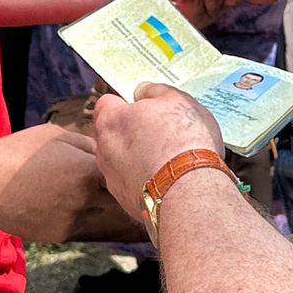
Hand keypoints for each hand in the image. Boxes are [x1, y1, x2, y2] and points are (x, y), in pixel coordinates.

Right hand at [0, 124, 141, 242]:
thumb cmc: (15, 154)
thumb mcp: (54, 135)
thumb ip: (86, 143)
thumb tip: (105, 150)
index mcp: (87, 170)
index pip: (122, 170)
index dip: (120, 164)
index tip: (118, 159)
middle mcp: (87, 199)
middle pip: (117, 195)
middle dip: (114, 186)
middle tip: (103, 175)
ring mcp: (75, 220)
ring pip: (100, 211)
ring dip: (96, 201)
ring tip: (75, 188)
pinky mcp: (62, 235)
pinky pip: (81, 223)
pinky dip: (77, 213)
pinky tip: (58, 201)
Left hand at [92, 83, 227, 219]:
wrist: (188, 192)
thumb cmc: (183, 141)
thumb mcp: (178, 101)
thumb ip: (155, 91)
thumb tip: (144, 91)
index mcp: (111, 120)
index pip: (107, 103)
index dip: (126, 102)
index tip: (144, 106)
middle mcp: (103, 149)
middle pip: (113, 133)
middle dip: (131, 131)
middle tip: (159, 132)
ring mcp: (112, 178)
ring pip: (121, 161)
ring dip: (137, 157)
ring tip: (167, 159)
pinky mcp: (125, 201)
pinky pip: (133, 183)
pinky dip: (145, 180)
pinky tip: (167, 180)